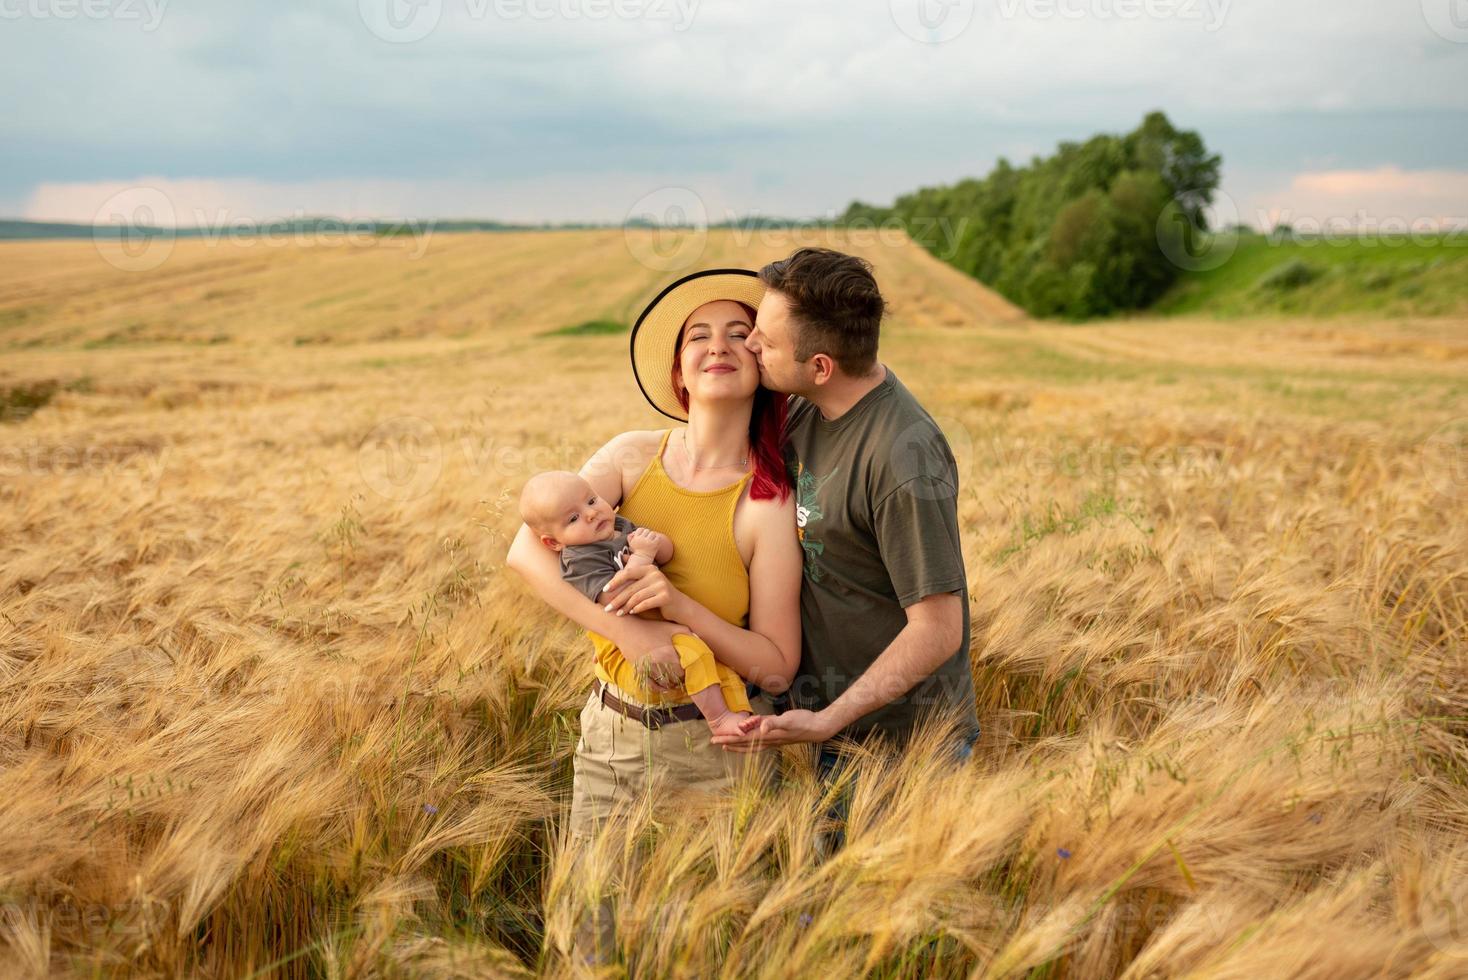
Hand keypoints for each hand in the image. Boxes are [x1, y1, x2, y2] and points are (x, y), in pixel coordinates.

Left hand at [602, 562, 684, 617]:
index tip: (604, 591)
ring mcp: (661, 585)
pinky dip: (637, 609)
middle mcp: (655, 574)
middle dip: (617, 599)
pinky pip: (646, 603)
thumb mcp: (648, 582)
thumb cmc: (659, 594)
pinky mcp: (666, 596)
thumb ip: (635, 575)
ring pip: (637, 597)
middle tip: (607, 608)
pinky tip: (631, 613)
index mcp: (649, 568)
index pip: (628, 573)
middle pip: (631, 588)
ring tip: (618, 613)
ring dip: (625, 607)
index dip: (615, 582)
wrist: (680, 606)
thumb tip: (619, 561)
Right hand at [616, 619, 687, 692]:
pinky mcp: (639, 672)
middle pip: (674, 679)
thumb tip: (698, 638)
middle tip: (684, 677)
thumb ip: (686, 632)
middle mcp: (658, 663)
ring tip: (676, 682)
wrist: (627, 630)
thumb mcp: (670, 627)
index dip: (688, 672)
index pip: (683, 670)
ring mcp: (648, 669)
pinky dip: (659, 688)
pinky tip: (664, 687)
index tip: (690, 670)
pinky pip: (651, 686)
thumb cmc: (651, 627)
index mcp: (668, 653)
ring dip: (671, 684)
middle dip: (681, 679)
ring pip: (664, 683)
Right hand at [626, 527, 664, 558]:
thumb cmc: (637, 552)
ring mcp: (648, 542)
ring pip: (652, 533)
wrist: (642, 560)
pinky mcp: (654, 544)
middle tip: (648, 538)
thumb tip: (632, 533)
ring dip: (653, 536)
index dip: (642, 531)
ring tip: (652, 540)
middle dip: (648, 534)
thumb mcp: (632, 545)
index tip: (643, 535)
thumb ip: (630, 538)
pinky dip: (657, 539)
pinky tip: (656, 542)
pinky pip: (657, 537)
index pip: (640, 529)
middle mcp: (641, 539)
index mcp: (636, 538)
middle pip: (646, 530)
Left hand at [709, 709, 838, 751]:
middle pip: (744, 743)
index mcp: (767, 735)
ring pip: (750, 744)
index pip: (743, 738)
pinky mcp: (778, 736)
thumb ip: (774, 723)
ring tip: (727, 745)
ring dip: (738, 745)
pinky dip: (751, 742)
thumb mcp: (788, 720)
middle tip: (713, 742)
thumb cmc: (803, 722)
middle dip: (728, 742)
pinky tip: (750, 739)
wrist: (817, 727)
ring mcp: (773, 740)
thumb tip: (761, 729)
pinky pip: (759, 741)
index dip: (728, 738)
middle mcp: (768, 740)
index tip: (715, 739)